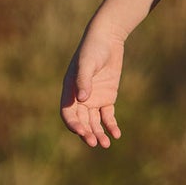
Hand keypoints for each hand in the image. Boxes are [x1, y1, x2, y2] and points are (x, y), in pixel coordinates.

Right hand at [60, 26, 125, 149]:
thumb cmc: (93, 50)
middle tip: (96, 143)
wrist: (108, 40)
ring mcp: (94, 99)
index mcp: (69, 92)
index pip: (68, 114)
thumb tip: (83, 99)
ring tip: (106, 144)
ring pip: (95, 121)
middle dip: (88, 133)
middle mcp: (80, 98)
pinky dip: (111, 125)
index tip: (82, 132)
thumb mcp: (87, 64)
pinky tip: (117, 134)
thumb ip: (84, 80)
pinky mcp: (107, 98)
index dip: (74, 124)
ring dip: (99, 133)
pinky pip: (108, 115)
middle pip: (82, 121)